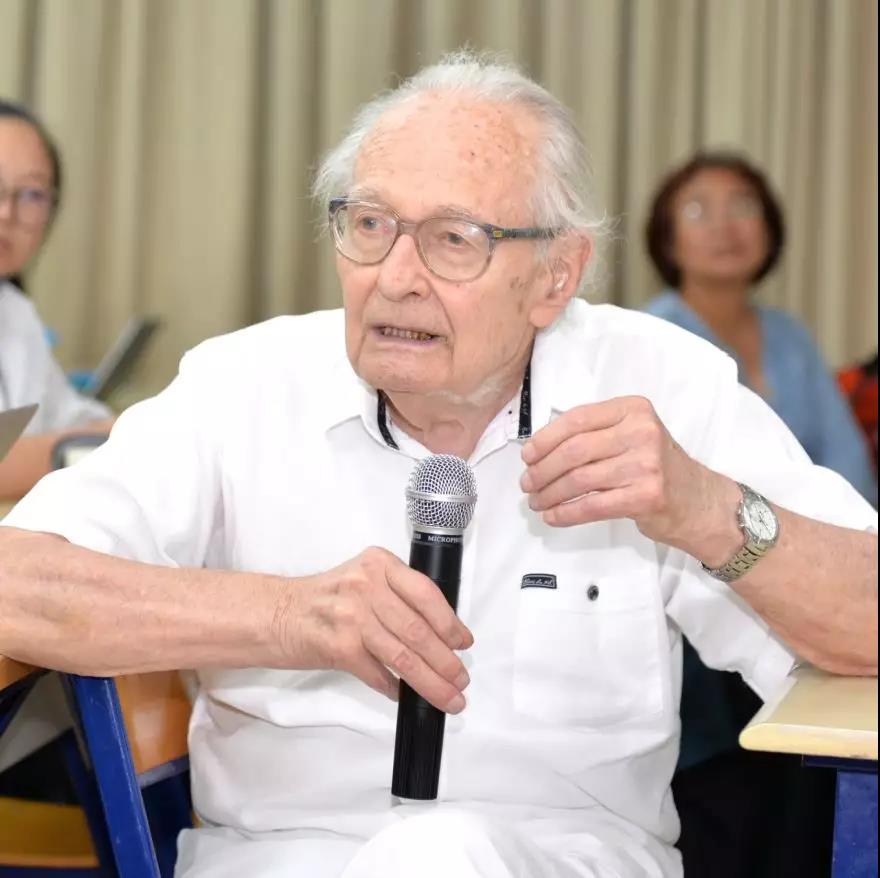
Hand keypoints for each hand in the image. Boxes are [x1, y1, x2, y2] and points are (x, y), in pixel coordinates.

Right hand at [282, 547, 473, 712]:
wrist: (274, 613)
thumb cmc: (322, 599)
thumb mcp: (361, 579)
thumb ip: (395, 594)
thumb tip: (438, 630)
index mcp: (378, 565)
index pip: (426, 593)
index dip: (450, 622)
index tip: (463, 641)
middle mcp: (366, 587)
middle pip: (419, 630)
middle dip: (446, 660)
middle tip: (460, 677)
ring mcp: (352, 617)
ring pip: (404, 656)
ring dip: (431, 682)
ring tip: (449, 696)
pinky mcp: (339, 647)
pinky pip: (379, 674)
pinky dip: (395, 689)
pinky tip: (405, 697)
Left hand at [520, 396, 740, 560]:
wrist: (699, 500)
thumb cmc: (657, 467)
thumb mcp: (632, 435)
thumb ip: (595, 433)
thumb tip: (540, 448)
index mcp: (633, 409)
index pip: (577, 419)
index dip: (545, 439)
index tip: (527, 455)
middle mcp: (641, 432)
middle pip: (574, 450)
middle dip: (542, 469)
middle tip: (527, 483)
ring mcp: (646, 465)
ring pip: (579, 479)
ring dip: (550, 493)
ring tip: (536, 501)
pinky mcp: (645, 496)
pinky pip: (592, 505)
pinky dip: (566, 513)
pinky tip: (553, 516)